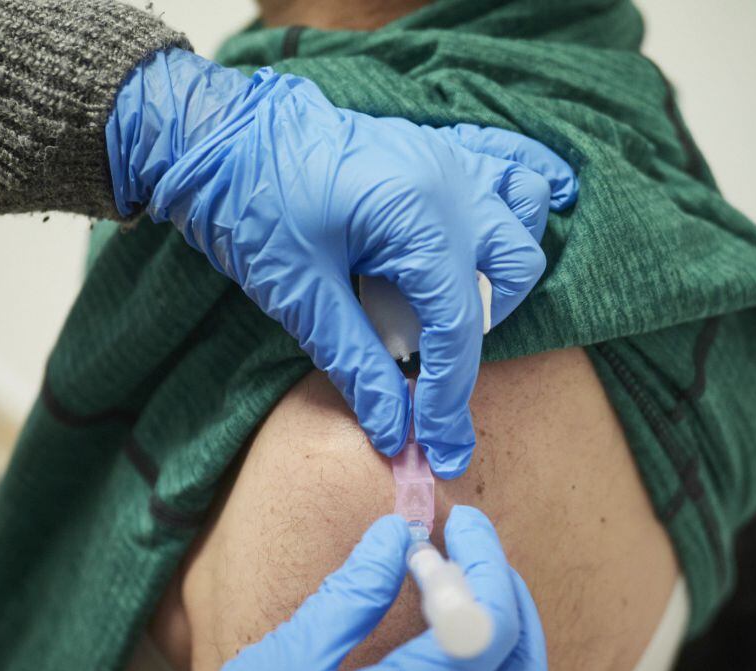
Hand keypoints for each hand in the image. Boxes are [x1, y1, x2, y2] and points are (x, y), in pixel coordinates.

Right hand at [85, 507, 547, 670]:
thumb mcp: (291, 655)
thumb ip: (355, 593)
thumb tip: (396, 536)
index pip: (490, 623)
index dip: (481, 562)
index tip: (455, 521)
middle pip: (520, 659)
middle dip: (503, 589)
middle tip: (465, 543)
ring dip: (501, 628)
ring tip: (458, 581)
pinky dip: (479, 665)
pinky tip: (441, 634)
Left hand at [106, 49, 576, 477]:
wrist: (222, 139)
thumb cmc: (252, 209)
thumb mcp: (301, 296)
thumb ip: (356, 365)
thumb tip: (397, 433)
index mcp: (419, 216)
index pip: (458, 325)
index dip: (450, 396)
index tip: (441, 445)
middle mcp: (450, 181)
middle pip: (512, 272)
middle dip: (476, 331)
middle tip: (425, 359)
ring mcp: (449, 157)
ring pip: (525, 214)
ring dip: (503, 268)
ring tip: (452, 297)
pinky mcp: (438, 149)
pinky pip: (510, 162)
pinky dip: (525, 195)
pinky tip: (532, 213)